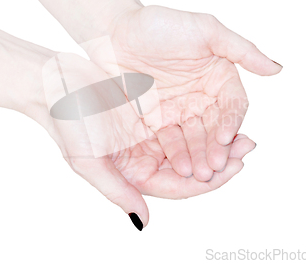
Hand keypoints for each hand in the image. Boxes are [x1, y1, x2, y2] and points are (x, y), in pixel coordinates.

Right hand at [35, 52, 255, 228]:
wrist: (57, 84)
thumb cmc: (67, 122)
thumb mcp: (89, 161)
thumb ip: (118, 191)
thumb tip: (143, 222)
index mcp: (134, 175)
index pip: (180, 187)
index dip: (210, 182)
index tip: (235, 167)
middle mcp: (145, 159)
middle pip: (192, 168)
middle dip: (222, 161)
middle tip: (248, 146)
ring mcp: (150, 137)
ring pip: (193, 145)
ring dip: (217, 141)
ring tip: (243, 132)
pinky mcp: (153, 116)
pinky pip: (185, 123)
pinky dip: (203, 121)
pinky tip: (221, 116)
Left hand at [82, 5, 281, 181]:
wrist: (115, 32)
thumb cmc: (160, 24)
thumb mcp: (204, 29)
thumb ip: (241, 50)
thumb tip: (277, 69)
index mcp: (220, 76)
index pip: (233, 105)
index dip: (231, 122)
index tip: (224, 137)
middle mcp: (204, 96)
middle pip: (216, 127)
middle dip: (216, 148)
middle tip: (214, 167)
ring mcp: (182, 109)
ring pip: (196, 138)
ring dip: (199, 156)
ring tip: (199, 174)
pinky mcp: (161, 120)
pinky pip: (172, 140)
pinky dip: (177, 154)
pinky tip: (180, 168)